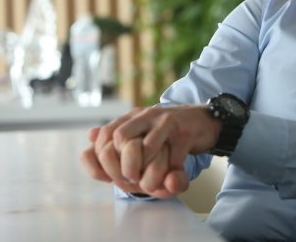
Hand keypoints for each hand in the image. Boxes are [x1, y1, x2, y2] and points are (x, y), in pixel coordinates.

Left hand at [79, 106, 220, 197]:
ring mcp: (166, 121)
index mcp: (133, 116)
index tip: (112, 175)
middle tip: (131, 179)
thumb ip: (118, 133)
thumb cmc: (169, 132)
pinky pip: (171, 157)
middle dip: (123, 164)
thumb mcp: (142, 130)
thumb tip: (91, 134)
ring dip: (147, 169)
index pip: (105, 134)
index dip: (104, 158)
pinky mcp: (184, 132)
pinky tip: (172, 174)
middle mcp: (147, 115)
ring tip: (151, 181)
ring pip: (146, 148)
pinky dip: (170, 172)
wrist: (204, 121)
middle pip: (120, 137)